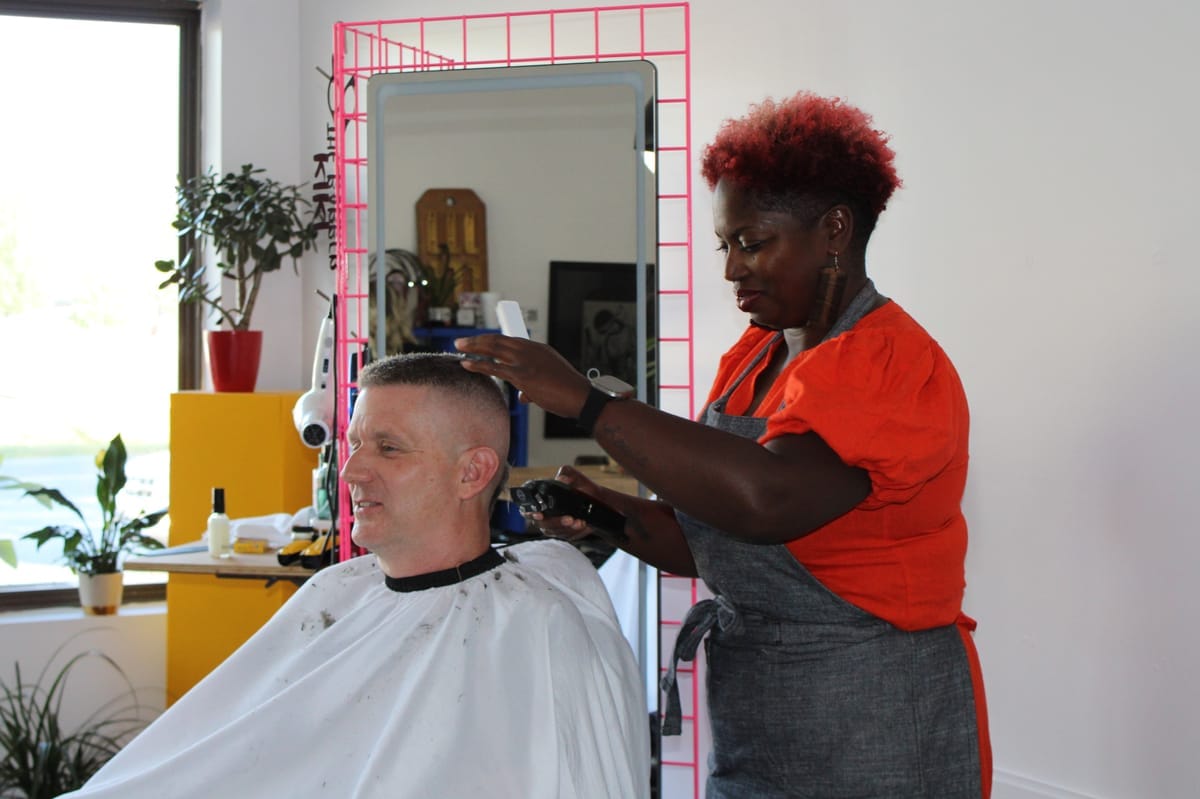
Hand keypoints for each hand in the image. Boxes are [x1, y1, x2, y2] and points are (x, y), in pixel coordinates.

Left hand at [455, 333, 590, 419]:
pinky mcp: (522, 375)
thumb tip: (522, 396)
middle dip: (478, 340)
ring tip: (459, 346)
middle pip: (498, 340)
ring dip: (473, 347)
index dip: (491, 341)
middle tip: (462, 341)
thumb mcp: (550, 382)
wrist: (580, 397)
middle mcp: (530, 350)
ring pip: (493, 349)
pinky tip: (466, 364)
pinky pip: (494, 368)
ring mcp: (525, 361)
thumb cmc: (568, 393)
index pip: (509, 340)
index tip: (479, 342)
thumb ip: (532, 386)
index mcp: (538, 349)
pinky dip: (478, 365)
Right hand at [524, 465, 614, 541]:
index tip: (539, 514)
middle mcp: (543, 516)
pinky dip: (575, 531)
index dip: (529, 513)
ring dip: (567, 528)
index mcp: (540, 501)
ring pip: (555, 531)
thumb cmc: (581, 486)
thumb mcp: (574, 476)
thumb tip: (562, 478)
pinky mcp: (564, 534)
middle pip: (542, 524)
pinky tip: (583, 524)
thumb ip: (566, 475)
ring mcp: (553, 526)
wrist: (597, 497)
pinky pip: (567, 536)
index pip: (526, 510)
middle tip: (569, 518)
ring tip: (579, 521)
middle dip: (555, 522)